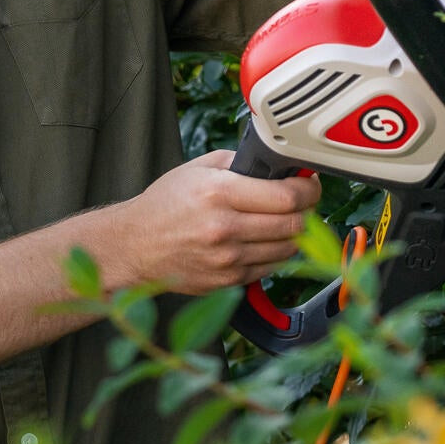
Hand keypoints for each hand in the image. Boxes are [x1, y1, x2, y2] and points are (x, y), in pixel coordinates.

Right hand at [93, 150, 321, 293]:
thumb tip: (278, 163)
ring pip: (287, 249)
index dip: (308, 189)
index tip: (309, 184)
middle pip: (293, 225)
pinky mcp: (227, 281)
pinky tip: (265, 241)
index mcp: (219, 193)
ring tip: (285, 221)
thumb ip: (238, 162)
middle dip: (307, 211)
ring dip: (294, 235)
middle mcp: (224, 228)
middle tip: (303, 202)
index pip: (286, 196)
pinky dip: (275, 254)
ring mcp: (227, 259)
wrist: (134, 246)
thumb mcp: (197, 169)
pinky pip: (269, 268)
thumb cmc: (165, 204)